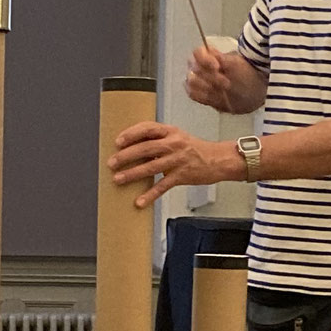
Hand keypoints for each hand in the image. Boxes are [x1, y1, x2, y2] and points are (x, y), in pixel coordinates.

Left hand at [107, 122, 241, 209]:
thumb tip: (133, 148)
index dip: (131, 134)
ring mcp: (178, 160)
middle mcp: (174, 144)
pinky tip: (140, 201)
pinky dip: (150, 195)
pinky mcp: (182, 176)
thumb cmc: (195, 149)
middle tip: (112, 163)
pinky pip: (163, 186)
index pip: (148, 128)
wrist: (219, 160)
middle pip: (146, 148)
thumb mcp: (177, 137)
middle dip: (126, 156)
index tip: (118, 141)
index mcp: (171, 132)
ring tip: (118, 179)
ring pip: (151, 167)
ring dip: (132, 174)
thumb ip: (158, 140)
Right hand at [186, 45, 267, 115]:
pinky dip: (201, 95)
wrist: (254, 92)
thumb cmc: (246, 75)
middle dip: (211, 76)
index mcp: (211, 56)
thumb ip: (223, 58)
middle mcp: (201, 67)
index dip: (205, 59)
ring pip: (191, 81)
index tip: (217, 67)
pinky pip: (193, 94)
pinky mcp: (201, 95)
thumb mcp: (238, 65)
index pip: (197, 53)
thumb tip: (210, 52)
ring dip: (206, 86)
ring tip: (223, 90)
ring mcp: (200, 81)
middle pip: (194, 68)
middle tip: (226, 83)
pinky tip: (213, 96)